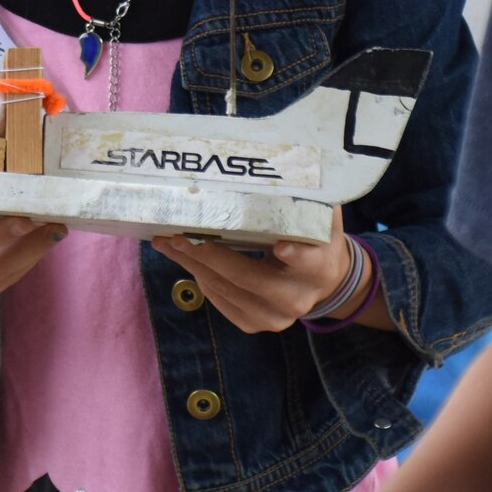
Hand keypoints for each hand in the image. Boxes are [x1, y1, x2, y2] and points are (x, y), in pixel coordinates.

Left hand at [151, 207, 377, 334]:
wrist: (324, 282)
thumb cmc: (316, 240)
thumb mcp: (322, 221)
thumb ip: (311, 199)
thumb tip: (291, 166)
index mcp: (319, 268)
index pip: (308, 262)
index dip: (295, 255)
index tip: (280, 245)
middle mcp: (297, 298)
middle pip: (248, 278)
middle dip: (209, 256)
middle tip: (178, 236)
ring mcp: (273, 317)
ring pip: (225, 290)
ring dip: (193, 265)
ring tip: (167, 242)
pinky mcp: (254, 324)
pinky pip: (220, 301)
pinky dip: (199, 277)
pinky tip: (184, 258)